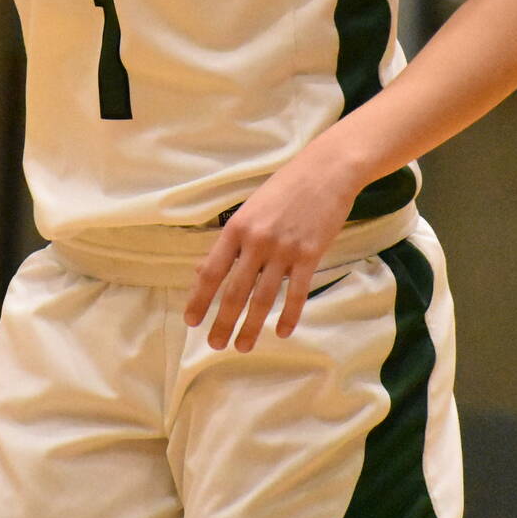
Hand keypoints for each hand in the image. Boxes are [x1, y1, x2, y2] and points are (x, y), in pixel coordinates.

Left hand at [184, 158, 358, 351]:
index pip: (211, 271)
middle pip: (235, 291)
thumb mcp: (251, 208)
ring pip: (263, 298)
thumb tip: (208, 269)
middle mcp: (257, 240)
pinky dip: (288, 315)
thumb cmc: (285, 188)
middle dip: (223, 321)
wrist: (325, 171)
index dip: (199, 298)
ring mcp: (284, 249)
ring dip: (251, 326)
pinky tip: (281, 332)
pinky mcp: (310, 254)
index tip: (191, 321)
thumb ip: (233, 239)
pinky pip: (296, 292)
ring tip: (242, 346)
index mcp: (237, 227)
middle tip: (215, 345)